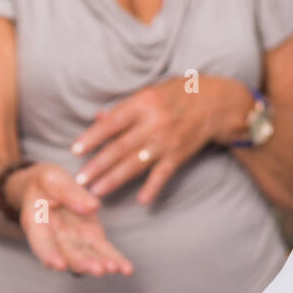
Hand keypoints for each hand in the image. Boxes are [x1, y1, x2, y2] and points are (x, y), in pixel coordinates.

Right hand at [10, 162, 132, 275]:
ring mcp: (74, 241)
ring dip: (100, 264)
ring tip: (115, 268)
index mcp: (36, 222)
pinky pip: (103, 251)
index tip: (59, 265)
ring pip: (87, 256)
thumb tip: (92, 207)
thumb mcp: (52, 179)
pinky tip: (126, 269)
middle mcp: (54, 238)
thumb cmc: (46, 183)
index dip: (49, 254)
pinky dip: (115, 260)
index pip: (41, 242)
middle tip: (98, 269)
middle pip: (67, 254)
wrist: (49, 188)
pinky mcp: (92, 238)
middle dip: (83, 264)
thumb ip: (69, 192)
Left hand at [72, 76, 251, 203]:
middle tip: (79, 180)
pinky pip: (163, 174)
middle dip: (98, 165)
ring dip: (115, 179)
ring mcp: (167, 141)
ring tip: (96, 191)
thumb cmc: (179, 94)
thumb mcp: (151, 92)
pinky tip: (141, 200)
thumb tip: (97, 117)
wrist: (216, 102)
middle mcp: (154, 124)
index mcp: (143, 104)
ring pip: (136, 164)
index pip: (112, 123)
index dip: (92, 137)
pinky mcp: (179, 155)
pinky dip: (153, 188)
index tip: (75, 150)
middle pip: (120, 148)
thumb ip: (124, 107)